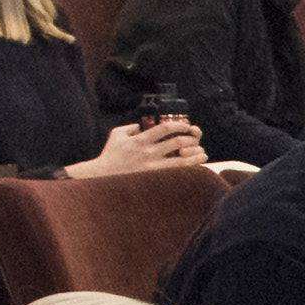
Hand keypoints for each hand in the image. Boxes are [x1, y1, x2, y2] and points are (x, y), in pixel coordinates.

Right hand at [73, 116, 208, 176]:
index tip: (187, 126)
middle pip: (177, 143)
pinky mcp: (155, 181)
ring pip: (181, 162)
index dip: (180, 125)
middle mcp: (148, 154)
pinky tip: (197, 168)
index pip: (165, 129)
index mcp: (140, 141)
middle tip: (196, 139)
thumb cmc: (110, 155)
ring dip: (195, 156)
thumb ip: (132, 127)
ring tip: (202, 153)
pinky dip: (189, 171)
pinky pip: (177, 176)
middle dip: (191, 139)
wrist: (103, 177)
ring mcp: (152, 169)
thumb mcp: (118, 135)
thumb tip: (146, 123)